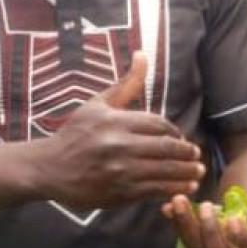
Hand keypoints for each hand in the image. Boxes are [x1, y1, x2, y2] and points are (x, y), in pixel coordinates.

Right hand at [38, 52, 205, 209]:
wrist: (49, 168)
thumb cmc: (75, 134)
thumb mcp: (98, 104)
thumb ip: (126, 84)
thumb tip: (143, 54)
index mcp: (116, 121)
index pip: (159, 124)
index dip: (175, 132)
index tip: (182, 138)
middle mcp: (120, 144)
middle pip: (167, 147)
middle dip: (188, 153)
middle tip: (197, 156)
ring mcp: (121, 170)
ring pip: (165, 171)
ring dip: (186, 173)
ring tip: (197, 174)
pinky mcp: (120, 192)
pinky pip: (155, 190)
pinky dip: (174, 189)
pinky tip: (185, 188)